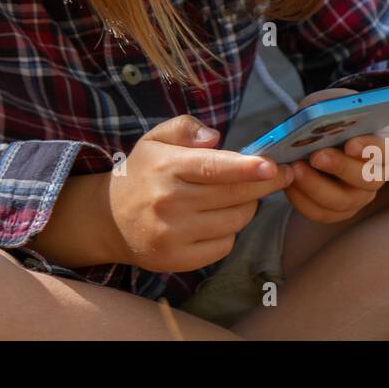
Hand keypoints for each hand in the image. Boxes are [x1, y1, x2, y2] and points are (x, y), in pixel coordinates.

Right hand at [102, 115, 293, 272]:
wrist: (109, 220)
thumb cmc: (142, 174)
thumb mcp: (154, 140)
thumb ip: (184, 128)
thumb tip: (215, 138)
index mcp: (166, 168)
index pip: (213, 167)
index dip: (247, 167)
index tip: (273, 166)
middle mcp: (170, 202)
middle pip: (234, 195)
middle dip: (264, 184)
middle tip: (280, 175)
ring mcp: (174, 234)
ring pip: (235, 221)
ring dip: (246, 206)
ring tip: (235, 196)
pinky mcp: (179, 259)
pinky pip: (224, 245)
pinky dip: (228, 232)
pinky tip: (215, 220)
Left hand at [283, 87, 388, 222]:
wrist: (317, 137)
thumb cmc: (328, 116)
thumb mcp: (328, 103)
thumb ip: (325, 108)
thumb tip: (313, 118)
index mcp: (384, 143)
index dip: (372, 149)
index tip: (350, 144)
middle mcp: (377, 174)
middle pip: (368, 179)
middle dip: (340, 167)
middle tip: (316, 156)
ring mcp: (359, 196)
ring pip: (343, 201)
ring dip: (317, 186)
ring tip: (296, 169)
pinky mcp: (337, 211)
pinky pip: (321, 212)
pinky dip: (302, 199)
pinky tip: (288, 182)